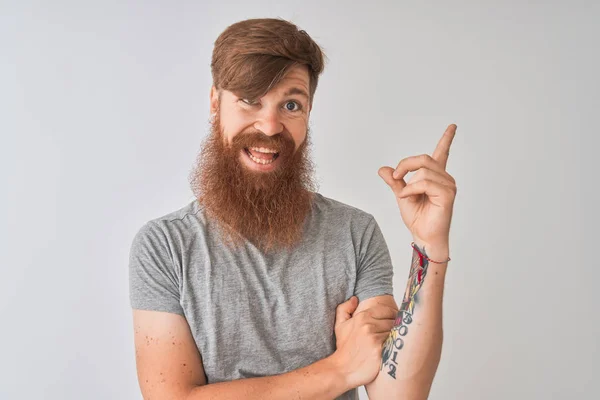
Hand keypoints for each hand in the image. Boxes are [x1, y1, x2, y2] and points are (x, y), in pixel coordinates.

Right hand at [331, 297, 397, 387]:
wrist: (342, 370)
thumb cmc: (344, 349)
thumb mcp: (340, 326)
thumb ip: (344, 308)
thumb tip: (354, 299)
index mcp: (361, 317)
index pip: (386, 310)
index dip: (392, 315)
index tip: (393, 321)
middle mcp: (369, 326)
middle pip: (393, 321)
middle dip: (394, 326)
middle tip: (394, 333)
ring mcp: (375, 339)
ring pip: (395, 332)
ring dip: (396, 336)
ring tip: (393, 342)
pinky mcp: (381, 351)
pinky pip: (395, 344)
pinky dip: (395, 345)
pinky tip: (392, 349)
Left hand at [378, 124, 457, 250]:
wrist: (422, 236)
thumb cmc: (417, 218)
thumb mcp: (402, 194)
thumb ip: (395, 181)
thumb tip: (383, 169)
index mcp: (435, 176)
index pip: (442, 153)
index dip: (447, 139)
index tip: (453, 126)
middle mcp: (445, 178)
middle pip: (423, 158)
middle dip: (405, 165)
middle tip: (395, 177)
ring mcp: (448, 185)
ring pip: (423, 170)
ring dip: (407, 182)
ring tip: (405, 195)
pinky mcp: (447, 194)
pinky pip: (425, 182)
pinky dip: (411, 189)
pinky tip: (408, 197)